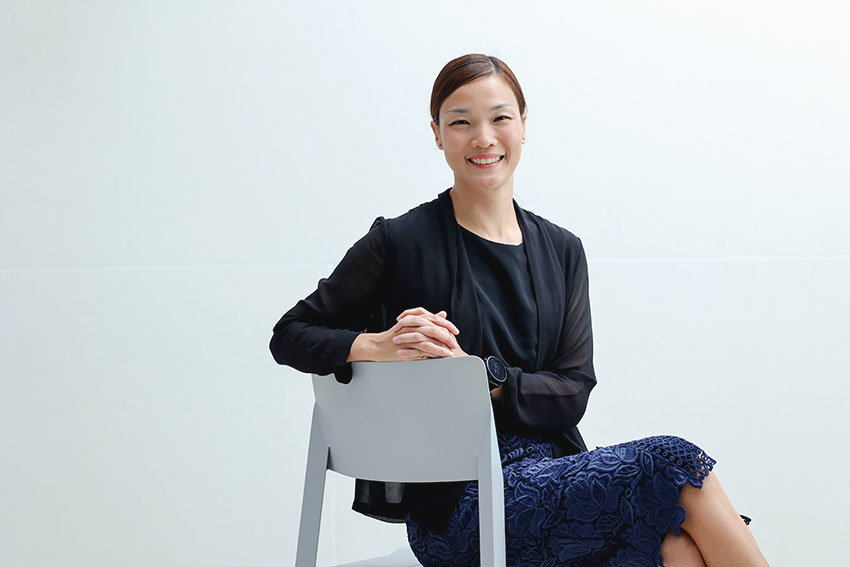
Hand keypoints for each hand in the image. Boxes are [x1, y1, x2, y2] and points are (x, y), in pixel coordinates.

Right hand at [347, 307, 465, 361]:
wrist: (377, 346)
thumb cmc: (394, 338)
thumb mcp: (411, 328)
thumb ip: (427, 321)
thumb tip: (442, 315)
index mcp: (415, 319)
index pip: (434, 319)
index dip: (446, 325)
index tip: (455, 330)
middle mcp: (413, 324)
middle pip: (434, 325)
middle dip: (447, 333)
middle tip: (455, 341)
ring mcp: (410, 333)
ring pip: (430, 336)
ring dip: (443, 343)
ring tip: (452, 350)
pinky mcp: (407, 344)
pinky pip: (424, 346)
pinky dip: (436, 350)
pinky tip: (443, 355)